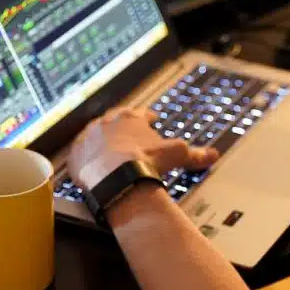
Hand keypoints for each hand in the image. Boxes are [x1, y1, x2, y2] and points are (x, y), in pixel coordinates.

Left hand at [68, 107, 218, 190]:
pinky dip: (87, 158)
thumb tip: (214, 154)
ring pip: (96, 135)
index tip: (151, 119)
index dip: (147, 117)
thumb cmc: (146, 161)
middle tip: (128, 134)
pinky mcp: (76, 155)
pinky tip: (91, 165)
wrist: (116, 176)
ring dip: (102, 141)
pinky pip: (80, 154)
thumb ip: (195, 154)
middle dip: (123, 128)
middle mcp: (108, 122)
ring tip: (107, 150)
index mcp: (131, 117)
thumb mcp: (177, 155)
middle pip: (116, 121)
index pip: (140, 113)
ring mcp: (89, 138)